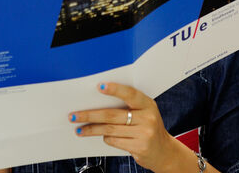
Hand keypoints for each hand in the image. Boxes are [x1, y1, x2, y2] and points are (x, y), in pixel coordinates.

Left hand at [69, 82, 189, 172]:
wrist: (164, 152)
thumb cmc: (147, 128)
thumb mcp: (144, 113)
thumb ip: (127, 106)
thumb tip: (96, 102)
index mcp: (148, 104)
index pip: (130, 94)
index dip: (115, 89)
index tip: (99, 87)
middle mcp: (148, 117)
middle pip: (112, 115)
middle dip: (89, 115)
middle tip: (73, 116)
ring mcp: (144, 133)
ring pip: (110, 129)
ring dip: (91, 129)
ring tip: (79, 129)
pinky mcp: (139, 147)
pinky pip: (114, 140)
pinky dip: (106, 138)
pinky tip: (102, 137)